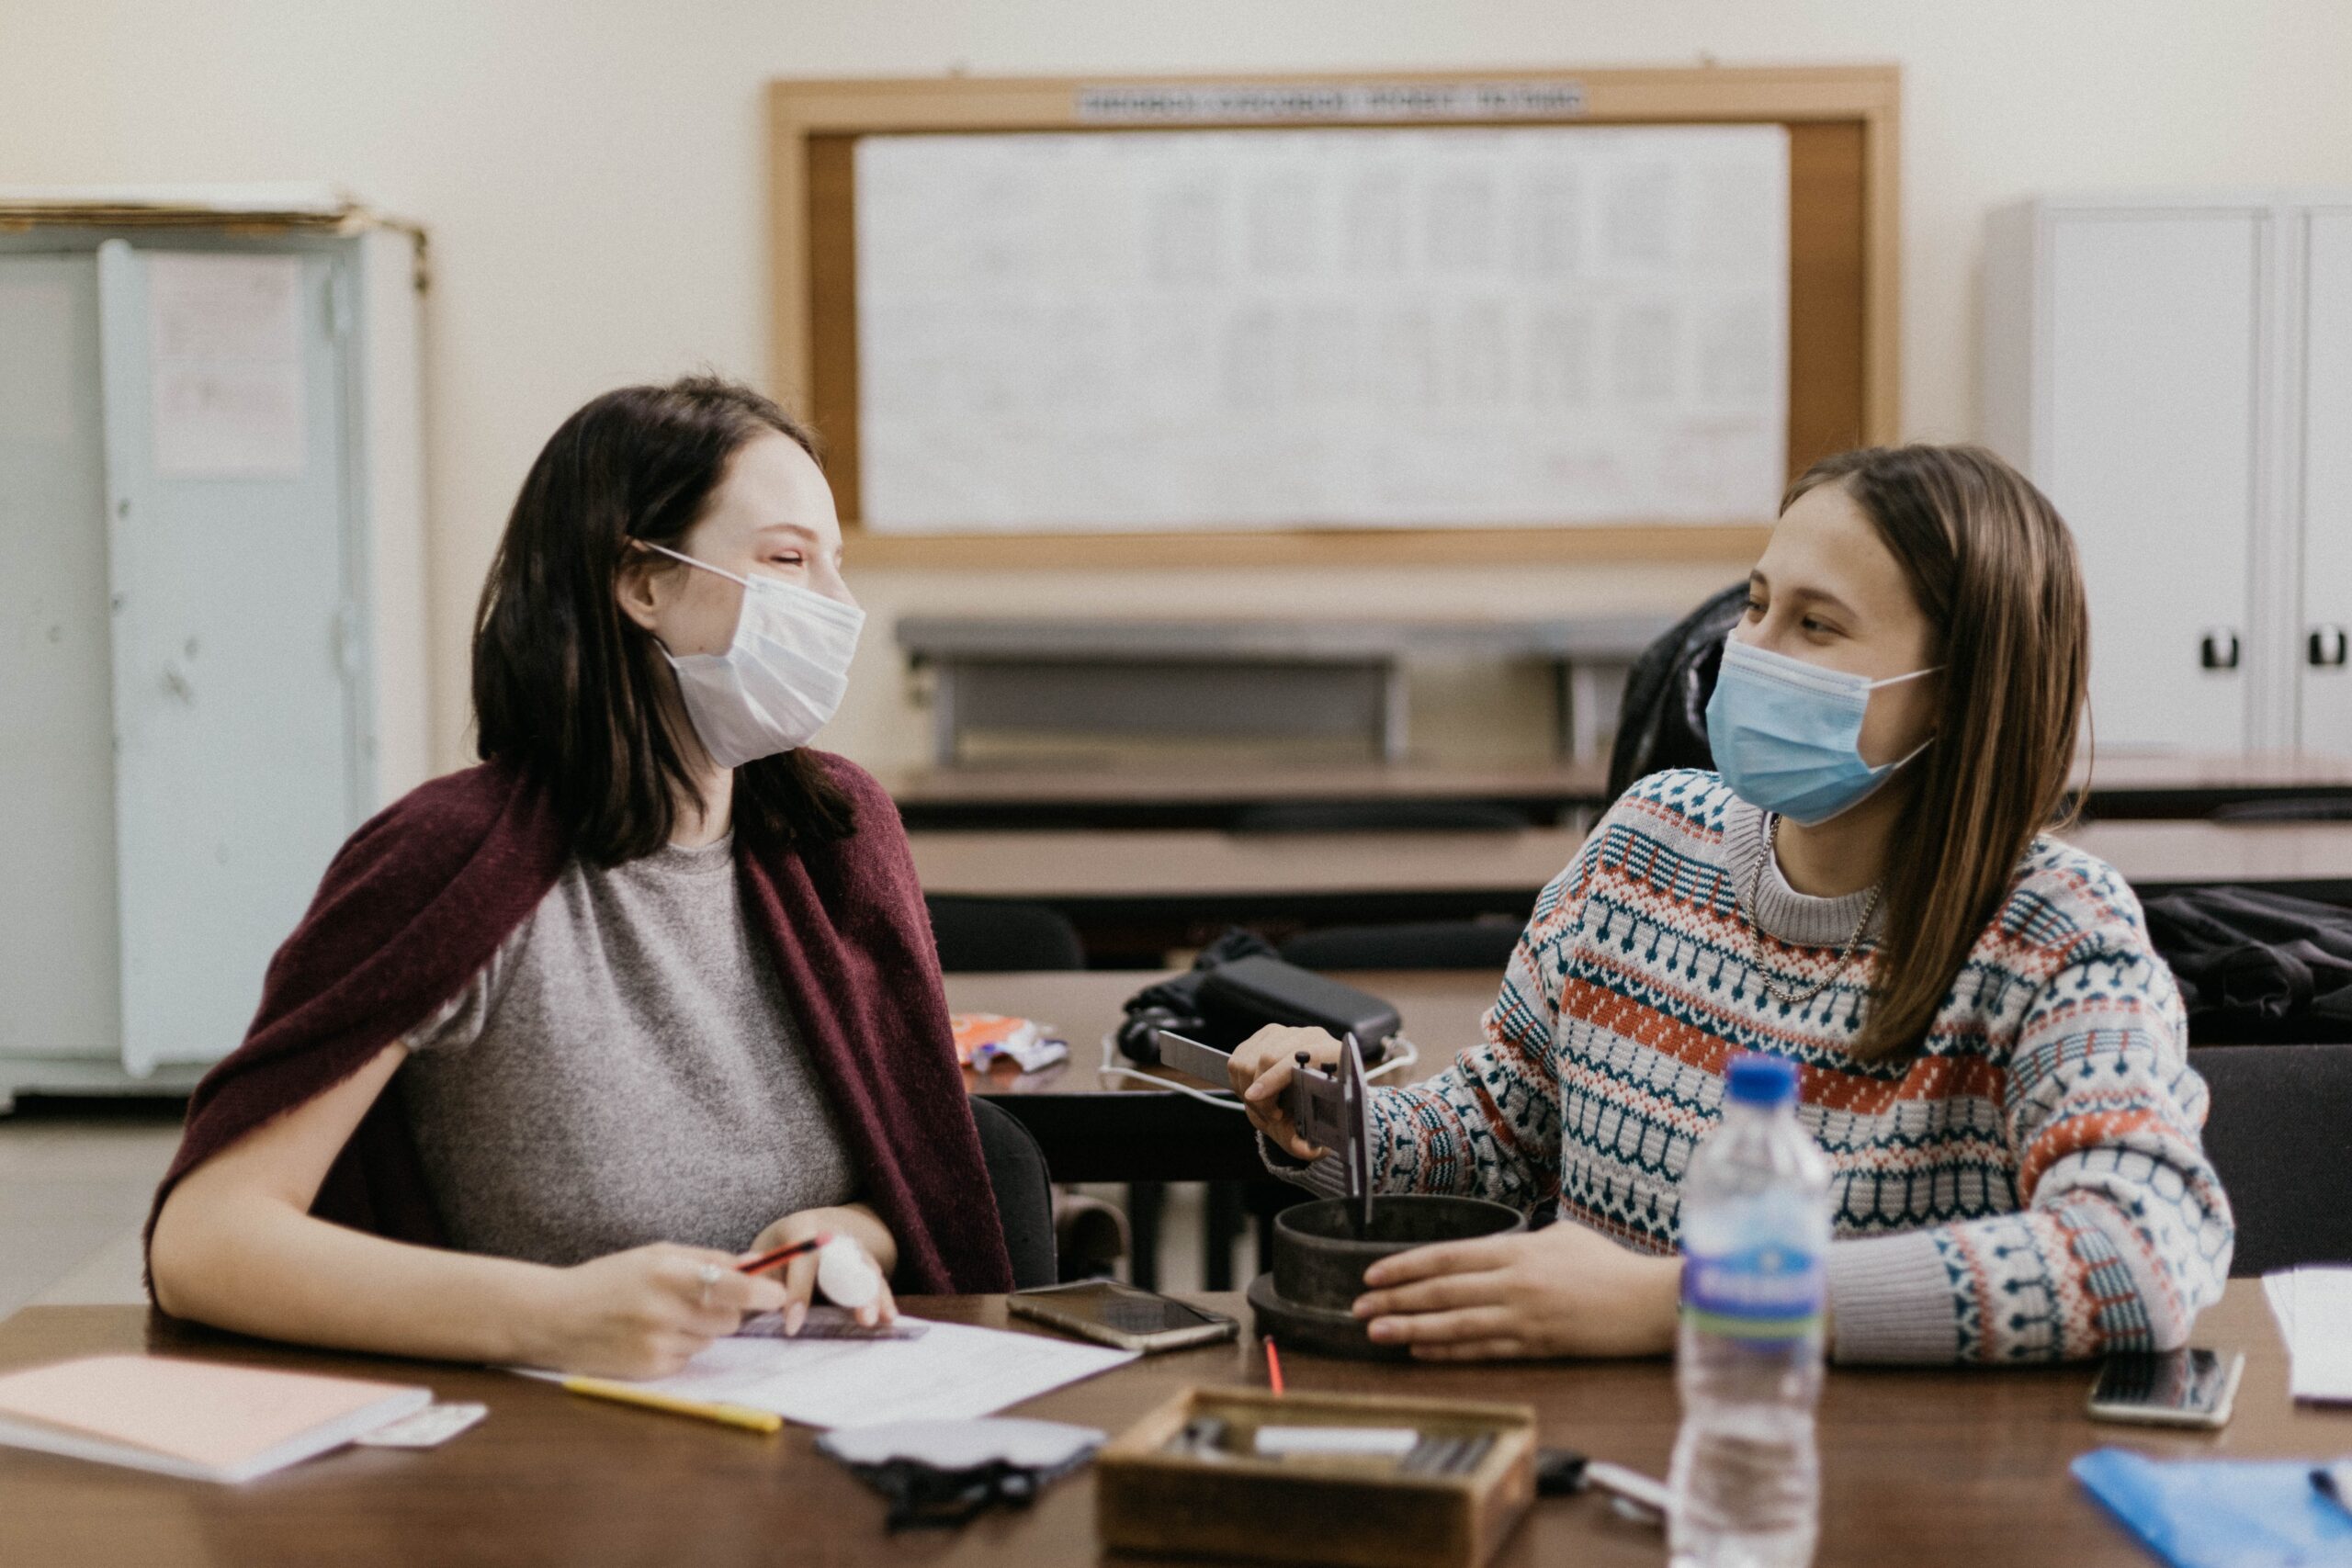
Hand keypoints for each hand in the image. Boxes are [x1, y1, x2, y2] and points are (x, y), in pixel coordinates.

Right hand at [530, 1242, 786, 1378]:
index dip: (761, 1292)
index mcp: (665, 1273)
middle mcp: (663, 1311)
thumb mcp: (655, 1256)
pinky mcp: (651, 1370)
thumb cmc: (608, 1280)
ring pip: (710, 1340)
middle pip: (729, 1318)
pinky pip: (689, 1358)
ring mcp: (656, 1344)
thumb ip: (706, 1259)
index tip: (781, 1294)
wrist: (554, 1317)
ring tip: (662, 1317)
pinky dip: (680, 1347)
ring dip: (700, 1329)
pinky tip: (650, 1336)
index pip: (729, 1286)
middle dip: (725, 1310)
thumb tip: (756, 1265)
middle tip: (696, 1300)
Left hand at [744, 1205, 898, 1332]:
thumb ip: (757, 1272)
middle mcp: (834, 1235)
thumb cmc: (780, 1246)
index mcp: (802, 1229)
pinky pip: (876, 1279)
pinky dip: (884, 1298)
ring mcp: (854, 1247)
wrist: (810, 1226)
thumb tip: (741, 1286)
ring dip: (875, 1295)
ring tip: (880, 1319)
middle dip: (854, 1290)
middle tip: (861, 1318)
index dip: (799, 1293)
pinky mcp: (865, 1262)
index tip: (792, 1325)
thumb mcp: (764, 1251)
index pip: (803, 1260)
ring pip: (868, 1270)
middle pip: (847, 1262)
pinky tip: (890, 1317)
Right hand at [1226, 1025, 1344, 1159]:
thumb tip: (1309, 1150)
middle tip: (1271, 1114)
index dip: (1273, 1078)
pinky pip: (1238, 1056)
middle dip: (1261, 1092)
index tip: (1254, 1097)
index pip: (1297, 1058)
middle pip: (1267, 1057)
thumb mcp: (1310, 1133)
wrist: (1310, 1097)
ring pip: (1248, 1057)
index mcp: (1331, 1055)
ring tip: (1265, 1105)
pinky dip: (1239, 1079)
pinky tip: (1256, 1091)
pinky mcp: (1267, 1034)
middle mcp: (1310, 1037)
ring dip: (1247, 1087)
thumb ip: (1307, 1143)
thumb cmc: (1313, 1111)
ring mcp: (1287, 1033)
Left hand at [1351, 1222, 1680, 1360]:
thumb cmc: (1609, 1265)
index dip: (1405, 1266)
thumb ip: (1520, 1242)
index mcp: (1516, 1250)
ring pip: (1455, 1323)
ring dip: (1410, 1328)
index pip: (1447, 1256)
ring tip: (1376, 1333)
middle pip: (1441, 1290)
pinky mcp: (1538, 1346)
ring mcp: (1524, 1318)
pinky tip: (1421, 1351)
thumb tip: (1489, 1250)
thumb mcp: (1561, 1236)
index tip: (1372, 1275)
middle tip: (1358, 1308)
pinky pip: (1483, 1351)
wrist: (1650, 1301)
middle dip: (1395, 1300)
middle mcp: (1514, 1283)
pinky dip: (1448, 1351)